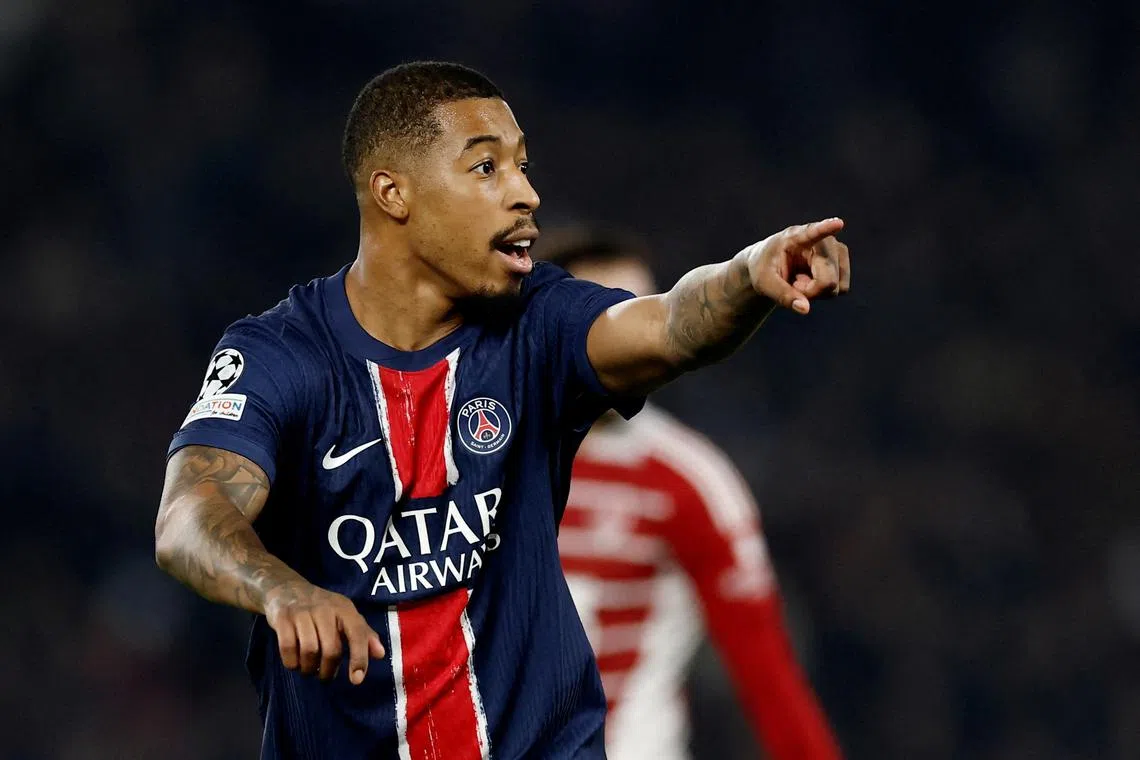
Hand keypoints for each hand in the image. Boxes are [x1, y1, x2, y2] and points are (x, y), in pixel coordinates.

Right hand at [264, 581, 385, 684]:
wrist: (286, 589)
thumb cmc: (322, 607)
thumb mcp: (346, 615)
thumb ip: (363, 635)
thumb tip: (381, 654)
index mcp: (344, 609)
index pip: (357, 633)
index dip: (359, 657)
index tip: (356, 680)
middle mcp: (325, 609)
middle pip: (331, 649)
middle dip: (328, 670)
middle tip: (325, 675)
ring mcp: (302, 613)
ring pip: (309, 651)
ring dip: (309, 668)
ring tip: (310, 669)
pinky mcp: (283, 619)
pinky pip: (288, 648)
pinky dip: (292, 662)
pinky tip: (295, 663)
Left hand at [745, 217, 850, 314]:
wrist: (770, 265)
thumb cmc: (765, 269)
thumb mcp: (764, 284)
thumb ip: (782, 295)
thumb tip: (805, 309)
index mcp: (796, 237)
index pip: (813, 232)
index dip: (827, 228)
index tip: (837, 223)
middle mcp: (823, 239)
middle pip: (828, 280)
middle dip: (810, 292)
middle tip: (793, 284)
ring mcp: (837, 249)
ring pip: (837, 287)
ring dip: (817, 292)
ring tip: (800, 280)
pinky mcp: (842, 261)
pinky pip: (842, 289)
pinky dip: (825, 292)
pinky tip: (811, 281)